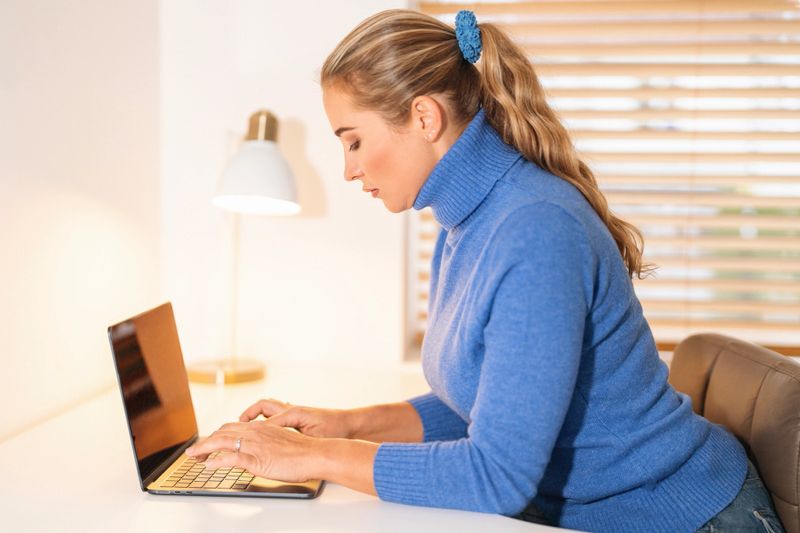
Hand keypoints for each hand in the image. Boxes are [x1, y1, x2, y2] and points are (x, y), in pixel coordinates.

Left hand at [185, 421, 318, 482]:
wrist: (316, 454)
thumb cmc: (303, 451)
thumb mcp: (280, 442)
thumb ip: (266, 444)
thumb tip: (259, 451)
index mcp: (261, 428)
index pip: (231, 428)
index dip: (216, 435)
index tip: (207, 444)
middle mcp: (255, 432)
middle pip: (222, 432)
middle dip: (205, 442)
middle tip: (194, 453)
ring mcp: (255, 445)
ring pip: (221, 442)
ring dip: (203, 449)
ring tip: (193, 458)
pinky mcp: (257, 459)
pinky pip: (231, 458)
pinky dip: (217, 461)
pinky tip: (209, 466)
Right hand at [239, 398, 352, 438]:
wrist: (350, 425)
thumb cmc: (334, 428)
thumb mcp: (312, 434)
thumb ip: (291, 434)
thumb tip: (271, 434)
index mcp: (293, 413)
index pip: (265, 415)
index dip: (251, 424)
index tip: (239, 432)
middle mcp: (292, 409)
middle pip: (264, 405)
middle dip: (249, 413)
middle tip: (238, 424)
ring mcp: (295, 413)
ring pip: (270, 409)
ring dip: (257, 415)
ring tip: (246, 427)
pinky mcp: (298, 418)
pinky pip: (277, 415)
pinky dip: (267, 419)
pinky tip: (264, 431)